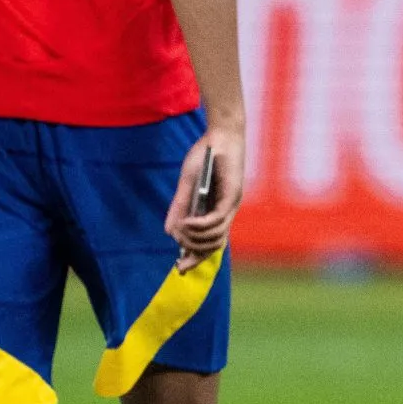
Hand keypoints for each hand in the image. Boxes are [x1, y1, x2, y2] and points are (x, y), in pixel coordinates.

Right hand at [166, 118, 244, 273]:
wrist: (219, 135)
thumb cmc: (204, 158)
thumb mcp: (186, 184)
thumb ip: (179, 207)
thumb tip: (170, 232)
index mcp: (215, 211)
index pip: (210, 244)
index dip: (196, 258)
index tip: (180, 268)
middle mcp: (225, 212)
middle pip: (214, 246)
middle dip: (196, 256)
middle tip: (180, 260)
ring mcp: (230, 205)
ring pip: (217, 237)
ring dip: (196, 239)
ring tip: (181, 232)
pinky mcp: (232, 196)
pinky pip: (217, 219)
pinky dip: (201, 225)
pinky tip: (188, 223)